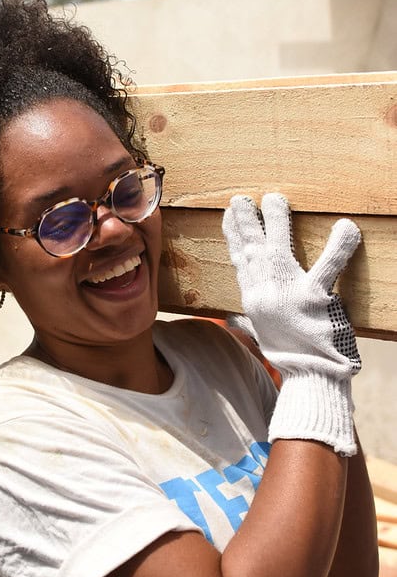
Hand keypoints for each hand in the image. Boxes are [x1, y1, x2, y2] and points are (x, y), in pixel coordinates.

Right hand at [222, 193, 360, 454]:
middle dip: (246, 221)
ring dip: (277, 221)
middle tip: (242, 199)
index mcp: (253, 300)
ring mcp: (289, 293)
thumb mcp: (261, 337)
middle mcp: (265, 293)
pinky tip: (346, 227)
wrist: (310, 377)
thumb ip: (246, 322)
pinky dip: (339, 246)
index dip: (232, 235)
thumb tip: (231, 318)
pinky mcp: (316, 298)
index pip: (239, 261)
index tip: (229, 214)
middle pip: (252, 249)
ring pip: (279, 249)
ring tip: (275, 199)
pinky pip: (329, 266)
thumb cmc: (289, 356)